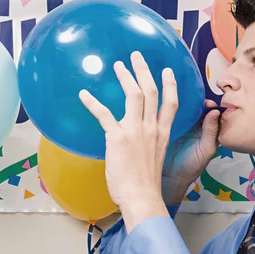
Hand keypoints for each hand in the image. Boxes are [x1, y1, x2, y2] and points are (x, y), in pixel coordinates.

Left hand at [79, 51, 172, 230]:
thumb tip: (139, 142)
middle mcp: (152, 128)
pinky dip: (92, 102)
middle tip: (136, 56)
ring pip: (134, 95)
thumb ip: (150, 145)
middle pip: (151, 91)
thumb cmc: (146, 185)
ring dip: (125, 77)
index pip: (170, 103)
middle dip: (144, 71)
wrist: (142, 197)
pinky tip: (83, 94)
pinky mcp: (117, 138)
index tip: (167, 71)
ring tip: (118, 65)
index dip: (170, 85)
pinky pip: (104, 114)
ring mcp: (135, 131)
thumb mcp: (155, 159)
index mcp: (162, 134)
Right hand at [161, 100, 220, 204]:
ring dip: (183, 102)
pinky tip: (167, 103)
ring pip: (185, 109)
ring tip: (179, 96)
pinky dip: (169, 108)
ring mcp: (181, 126)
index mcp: (208, 130)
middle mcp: (195, 126)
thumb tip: (215, 112)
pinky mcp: (167, 127)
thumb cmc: (191, 167)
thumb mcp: (205, 150)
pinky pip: (170, 114)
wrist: (169, 177)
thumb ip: (211, 132)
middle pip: (197, 108)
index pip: (211, 112)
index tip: (206, 102)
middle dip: (196, 99)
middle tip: (192, 95)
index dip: (210, 105)